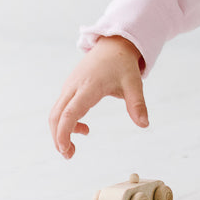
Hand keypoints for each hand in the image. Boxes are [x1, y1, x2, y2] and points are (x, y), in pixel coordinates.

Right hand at [49, 36, 147, 158]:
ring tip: (74, 146)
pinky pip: (61, 108)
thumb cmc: (123, 64)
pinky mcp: (69, 87)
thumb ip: (137, 104)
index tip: (65, 149)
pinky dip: (65, 122)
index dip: (63, 133)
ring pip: (56, 112)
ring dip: (60, 131)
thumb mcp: (134, 83)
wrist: (113, 44)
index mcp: (88, 87)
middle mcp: (74, 87)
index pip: (69, 113)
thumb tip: (144, 124)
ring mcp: (69, 86)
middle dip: (58, 137)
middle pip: (56, 116)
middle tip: (69, 155)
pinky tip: (83, 128)